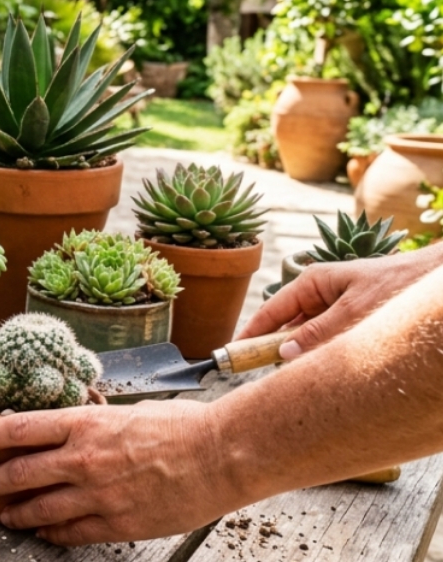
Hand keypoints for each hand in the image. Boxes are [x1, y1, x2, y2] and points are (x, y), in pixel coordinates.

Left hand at [0, 400, 243, 545]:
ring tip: (5, 514)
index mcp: (85, 423)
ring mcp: (99, 494)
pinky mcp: (119, 522)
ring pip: (41, 508)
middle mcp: (84, 459)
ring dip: (17, 513)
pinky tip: (43, 533)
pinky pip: (73, 532)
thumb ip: (97, 426)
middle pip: (21, 472)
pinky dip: (53, 533)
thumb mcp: (129, 413)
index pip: (21, 428)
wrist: (221, 456)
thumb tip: (78, 431)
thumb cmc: (182, 427)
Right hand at [238, 246, 441, 358]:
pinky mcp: (350, 318)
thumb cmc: (398, 286)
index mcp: (312, 282)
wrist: (434, 279)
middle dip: (273, 348)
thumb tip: (282, 354)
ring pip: (307, 335)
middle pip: (286, 325)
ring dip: (301, 353)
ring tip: (292, 375)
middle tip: (257, 373)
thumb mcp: (355, 312)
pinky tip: (319, 368)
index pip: (271, 311)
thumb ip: (318, 334)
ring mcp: (334, 306)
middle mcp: (319, 293)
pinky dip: (320, 353)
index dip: (250, 333)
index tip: (232, 353)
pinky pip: (325, 338)